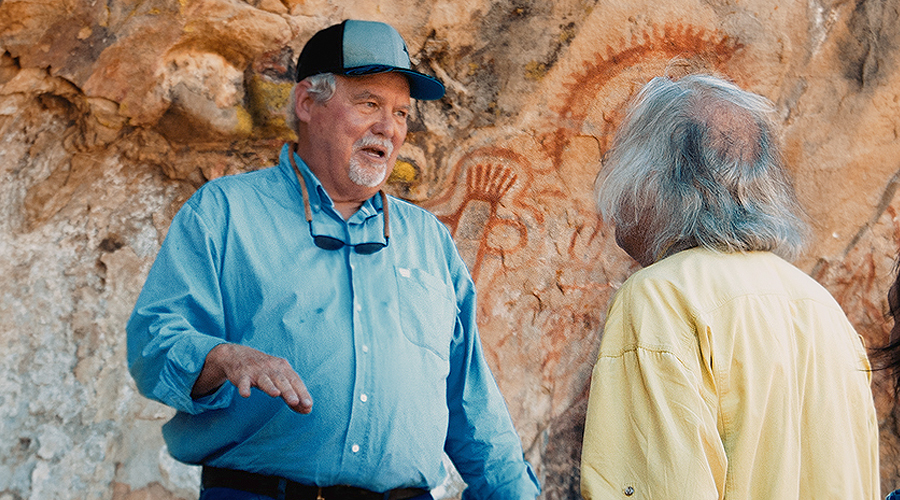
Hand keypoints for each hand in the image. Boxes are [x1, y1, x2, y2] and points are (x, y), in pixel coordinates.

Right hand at [191, 343, 312, 413]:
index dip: (302, 392)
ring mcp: (256, 371)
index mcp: (283, 368)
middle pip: (282, 380)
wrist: (238, 355)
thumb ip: (293, 394)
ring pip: (265, 380)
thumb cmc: (265, 370)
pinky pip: (243, 382)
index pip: (295, 381)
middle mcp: (271, 368)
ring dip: (270, 387)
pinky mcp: (242, 375)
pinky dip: (244, 387)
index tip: (308, 405)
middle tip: (295, 402)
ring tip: (276, 394)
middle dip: (289, 391)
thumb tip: (308, 410)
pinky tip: (245, 394)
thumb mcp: (280, 379)